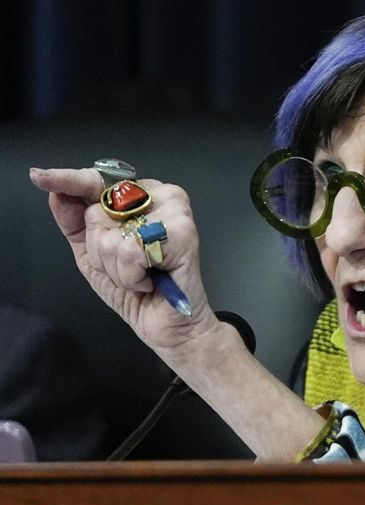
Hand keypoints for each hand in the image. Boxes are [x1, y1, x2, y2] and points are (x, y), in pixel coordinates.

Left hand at [29, 166, 216, 350]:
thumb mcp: (92, 256)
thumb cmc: (135, 290)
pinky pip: (131, 250)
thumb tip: (57, 194)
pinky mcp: (184, 231)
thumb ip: (75, 223)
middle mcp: (158, 198)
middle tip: (127, 266)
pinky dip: (132, 275)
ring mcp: (173, 211)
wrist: (164, 324)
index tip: (39, 177)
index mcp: (138, 199)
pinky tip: (150, 280)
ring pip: (112, 236)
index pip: (97, 182)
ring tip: (141, 276)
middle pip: (97, 213)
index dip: (67, 180)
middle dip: (100, 250)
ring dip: (117, 269)